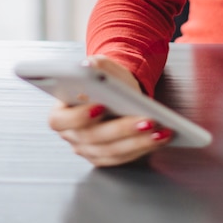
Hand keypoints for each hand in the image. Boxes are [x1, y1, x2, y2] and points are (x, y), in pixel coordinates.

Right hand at [48, 55, 173, 166]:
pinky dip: (145, 147)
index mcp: (61, 112)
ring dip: (140, 142)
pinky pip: (125, 157)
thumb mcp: (100, 65)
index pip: (60, 120)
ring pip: (113, 151)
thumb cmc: (105, 79)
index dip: (78, 117)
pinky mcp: (107, 156)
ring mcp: (88, 149)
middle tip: (147, 120)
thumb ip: (94, 65)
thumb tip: (87, 67)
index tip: (101, 106)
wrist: (117, 90)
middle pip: (94, 138)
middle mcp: (72, 135)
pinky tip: (162, 136)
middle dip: (123, 129)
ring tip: (160, 130)